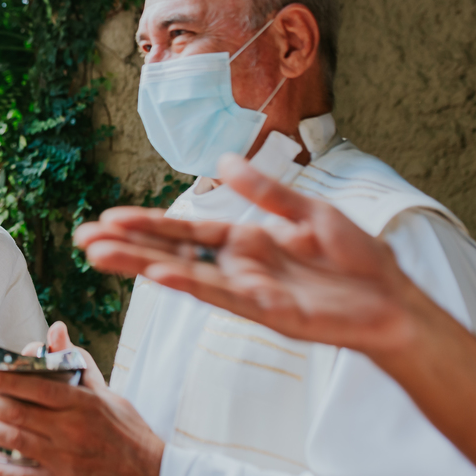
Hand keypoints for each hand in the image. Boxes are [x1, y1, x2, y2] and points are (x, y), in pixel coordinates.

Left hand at [0, 322, 163, 475]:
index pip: (38, 387)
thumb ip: (78, 364)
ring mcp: (66, 458)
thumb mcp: (108, 393)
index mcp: (83, 403)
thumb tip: (57, 329)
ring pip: (17, 441)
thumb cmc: (130, 432)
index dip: (7, 380)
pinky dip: (0, 471)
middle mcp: (71, 429)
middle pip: (19, 413)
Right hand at [74, 153, 421, 357]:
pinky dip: (188, 284)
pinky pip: (220, 296)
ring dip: (141, 265)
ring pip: (183, 275)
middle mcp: (236, 268)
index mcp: (244, 243)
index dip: (145, 225)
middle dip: (126, 246)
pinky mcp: (268, 312)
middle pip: (170, 254)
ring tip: (99, 256)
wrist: (395, 300)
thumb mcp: (307, 210)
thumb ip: (264, 190)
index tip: (106, 219)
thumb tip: (221, 163)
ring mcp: (248, 292)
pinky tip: (157, 276)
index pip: (182, 233)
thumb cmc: (357, 260)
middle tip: (81, 240)